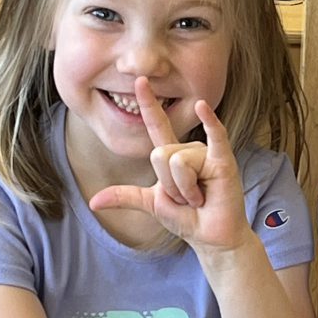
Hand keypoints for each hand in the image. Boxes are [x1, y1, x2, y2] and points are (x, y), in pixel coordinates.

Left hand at [89, 76, 250, 251]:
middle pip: (160, 155)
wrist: (209, 236)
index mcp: (172, 155)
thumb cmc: (186, 218)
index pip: (157, 124)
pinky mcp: (224, 161)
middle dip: (169, 186)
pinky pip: (215, 137)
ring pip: (178, 162)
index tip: (140, 81)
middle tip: (187, 199)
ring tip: (200, 197)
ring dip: (185, 190)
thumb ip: (125, 196)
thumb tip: (93, 202)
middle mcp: (189, 149)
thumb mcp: (150, 204)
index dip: (148, 103)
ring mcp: (207, 153)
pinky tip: (203, 107)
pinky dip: (210, 122)